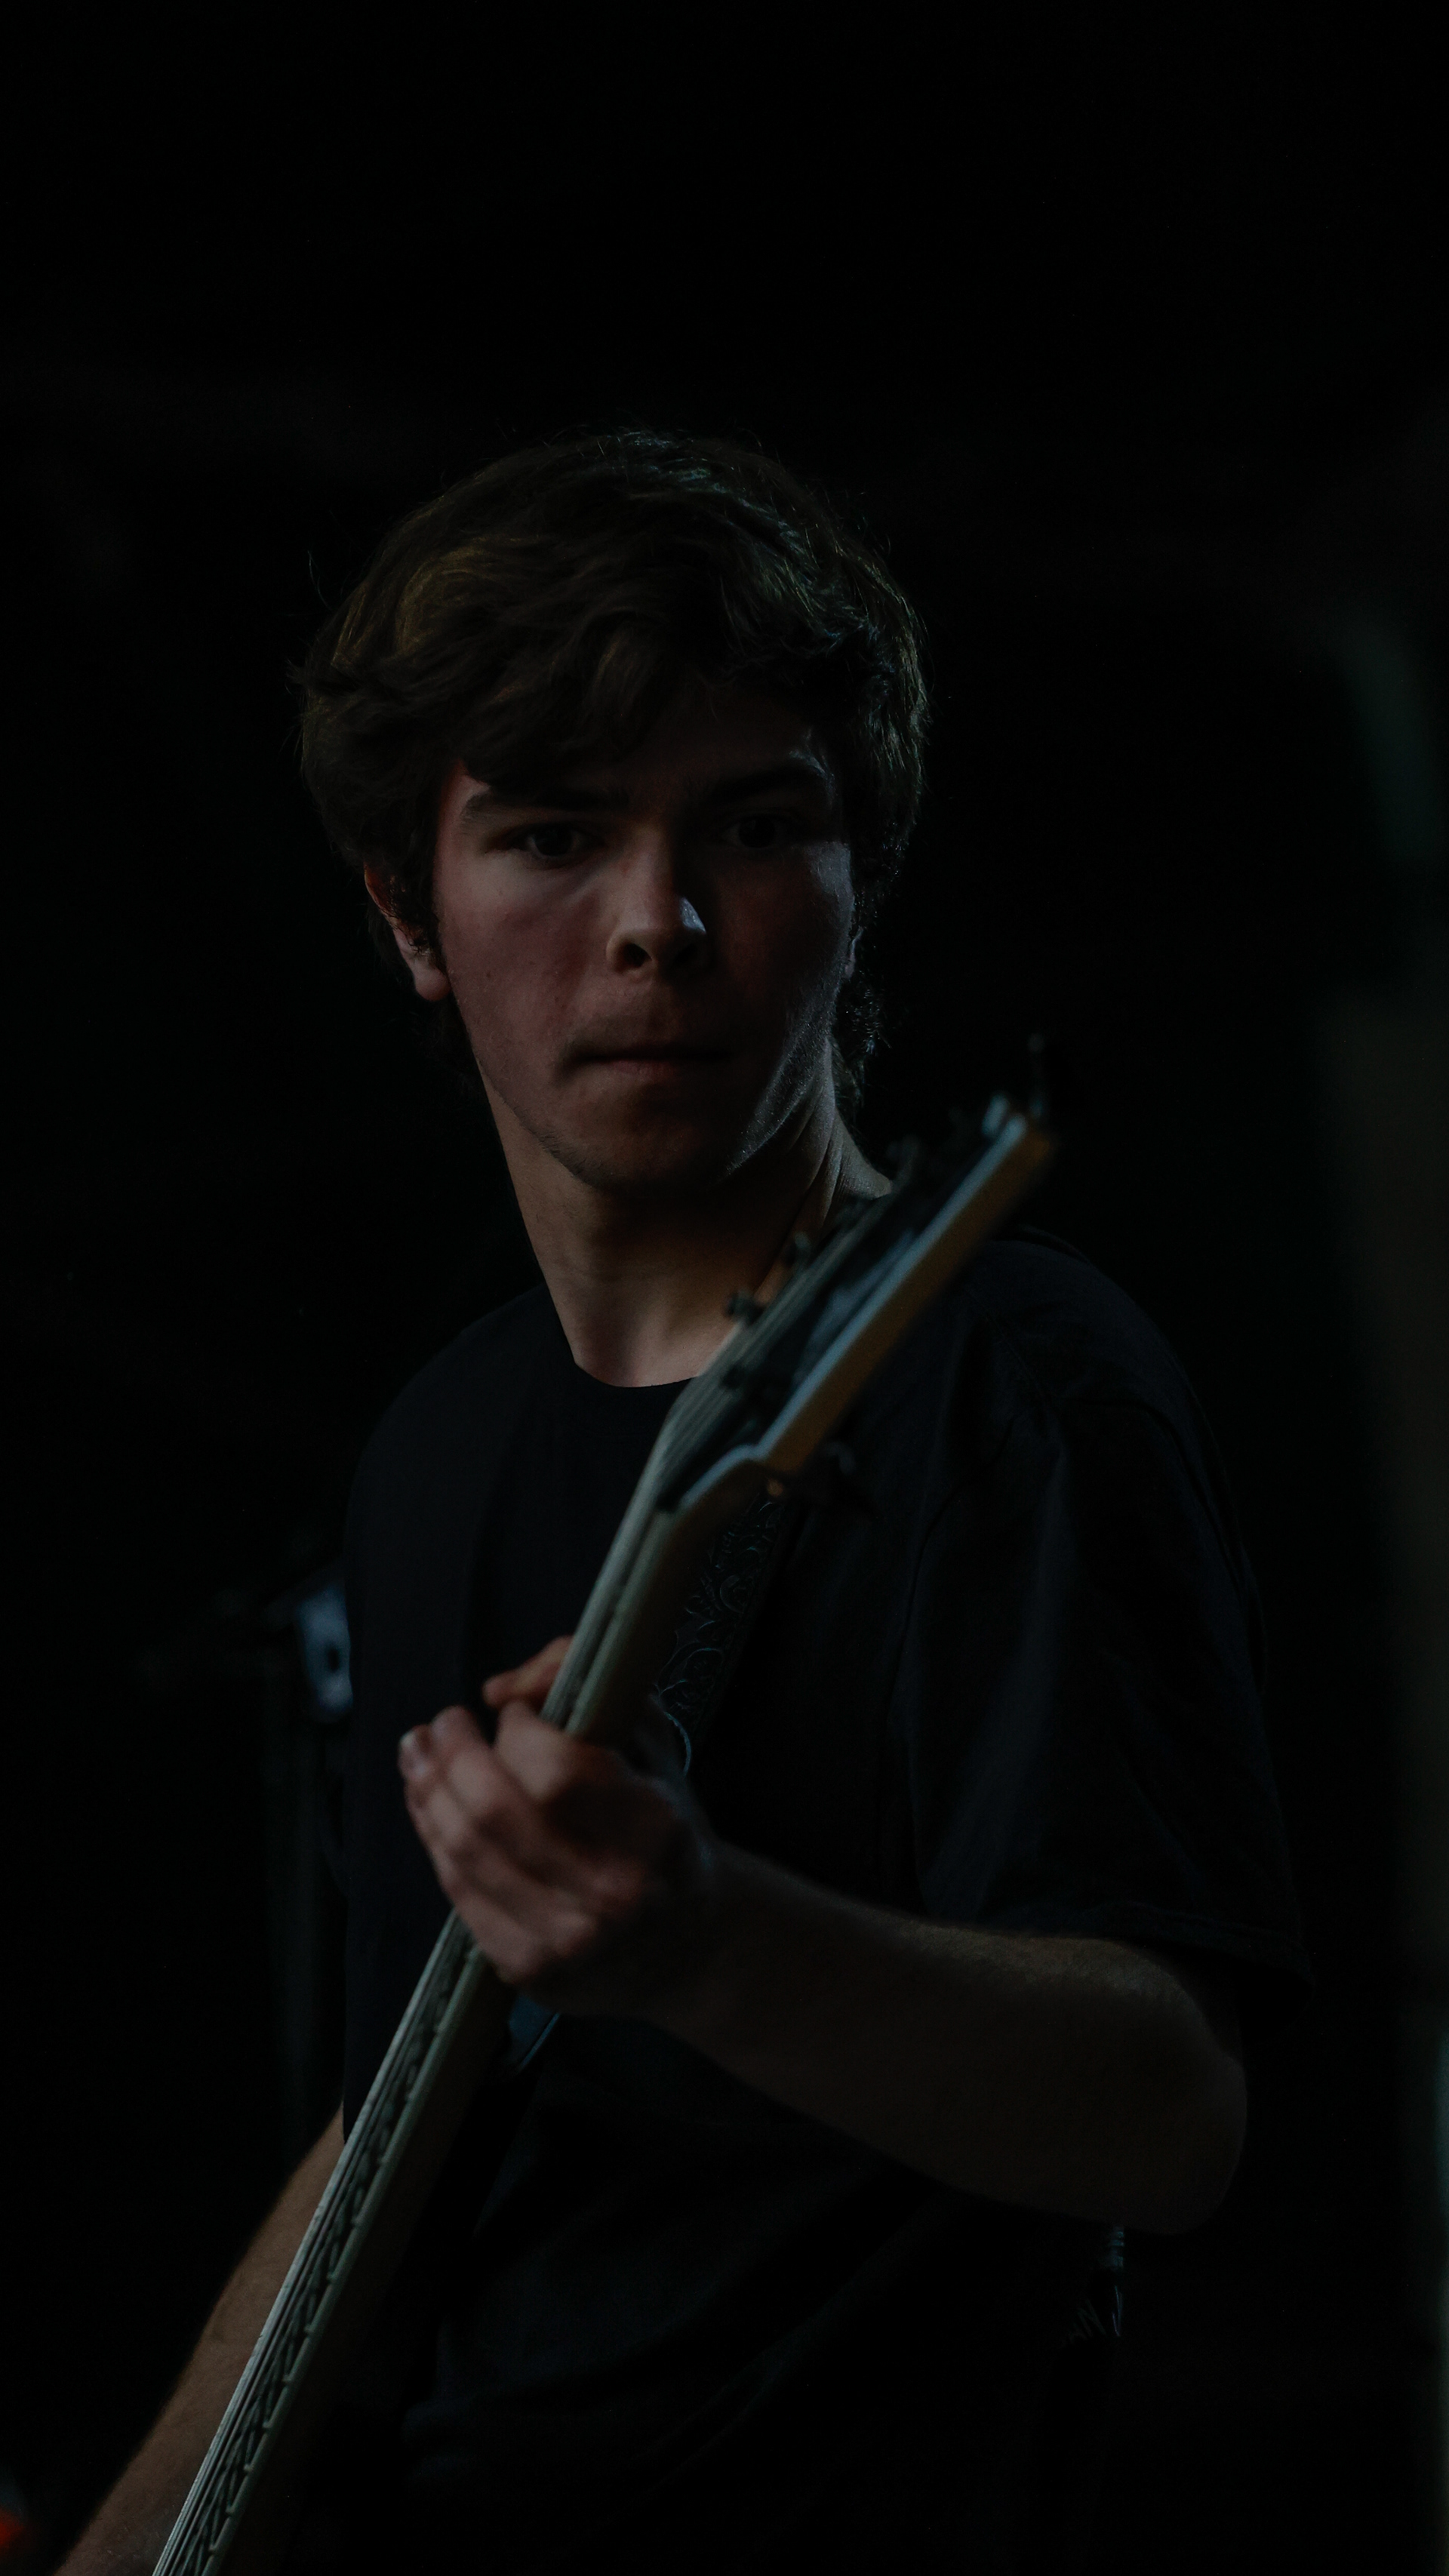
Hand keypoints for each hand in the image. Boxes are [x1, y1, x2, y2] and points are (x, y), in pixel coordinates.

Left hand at [398, 1637, 723, 2015]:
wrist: (689, 1945)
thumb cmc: (664, 1832)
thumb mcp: (651, 1744)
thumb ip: (587, 1686)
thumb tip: (499, 1691)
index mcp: (654, 1831)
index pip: (558, 1772)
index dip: (518, 1733)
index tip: (513, 1714)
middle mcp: (611, 1893)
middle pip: (495, 1812)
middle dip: (454, 1754)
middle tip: (443, 1722)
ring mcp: (567, 1939)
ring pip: (465, 1852)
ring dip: (428, 1791)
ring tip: (419, 1752)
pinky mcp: (530, 1969)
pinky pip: (459, 1893)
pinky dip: (434, 1839)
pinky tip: (428, 1805)